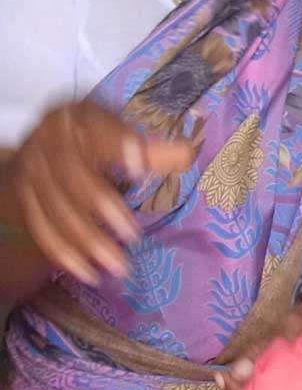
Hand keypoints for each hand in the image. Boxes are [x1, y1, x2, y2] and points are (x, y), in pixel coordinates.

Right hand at [0, 103, 196, 284]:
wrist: (46, 144)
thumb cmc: (95, 136)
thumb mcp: (121, 133)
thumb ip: (151, 148)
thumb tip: (188, 154)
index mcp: (73, 117)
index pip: (93, 129)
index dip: (115, 146)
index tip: (139, 170)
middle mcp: (45, 143)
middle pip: (72, 178)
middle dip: (101, 208)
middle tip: (132, 235)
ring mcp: (31, 173)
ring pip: (55, 210)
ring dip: (86, 241)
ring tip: (118, 266)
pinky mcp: (25, 199)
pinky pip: (41, 229)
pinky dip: (63, 252)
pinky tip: (88, 272)